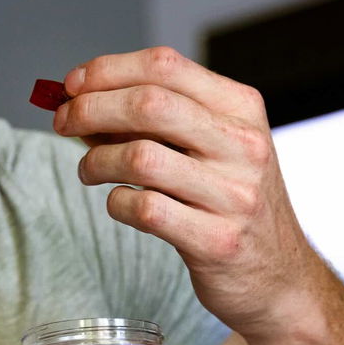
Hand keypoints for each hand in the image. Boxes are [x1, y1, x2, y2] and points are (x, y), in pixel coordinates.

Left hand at [54, 46, 322, 339]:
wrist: (280, 278)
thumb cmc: (232, 204)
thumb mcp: (211, 148)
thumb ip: (155, 121)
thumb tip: (82, 100)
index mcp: (241, 109)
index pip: (164, 66)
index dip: (107, 71)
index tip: (72, 86)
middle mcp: (243, 145)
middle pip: (148, 104)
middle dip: (90, 108)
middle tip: (63, 122)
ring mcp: (234, 194)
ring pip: (140, 157)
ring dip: (96, 160)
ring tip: (89, 171)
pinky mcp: (217, 241)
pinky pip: (144, 209)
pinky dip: (115, 202)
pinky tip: (118, 203)